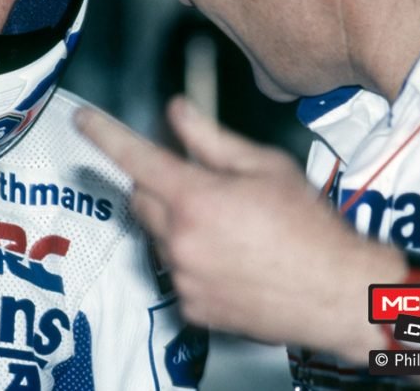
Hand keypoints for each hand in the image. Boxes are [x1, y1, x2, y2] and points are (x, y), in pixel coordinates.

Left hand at [75, 96, 399, 358]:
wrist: (336, 294)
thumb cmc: (309, 226)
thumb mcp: (265, 167)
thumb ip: (211, 138)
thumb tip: (178, 112)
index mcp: (196, 199)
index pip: (135, 158)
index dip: (105, 134)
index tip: (83, 119)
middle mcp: (180, 240)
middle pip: (141, 197)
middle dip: (159, 183)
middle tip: (201, 183)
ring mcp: (183, 278)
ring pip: (158, 236)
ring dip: (177, 223)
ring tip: (230, 227)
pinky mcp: (192, 307)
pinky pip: (175, 271)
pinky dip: (191, 258)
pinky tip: (232, 258)